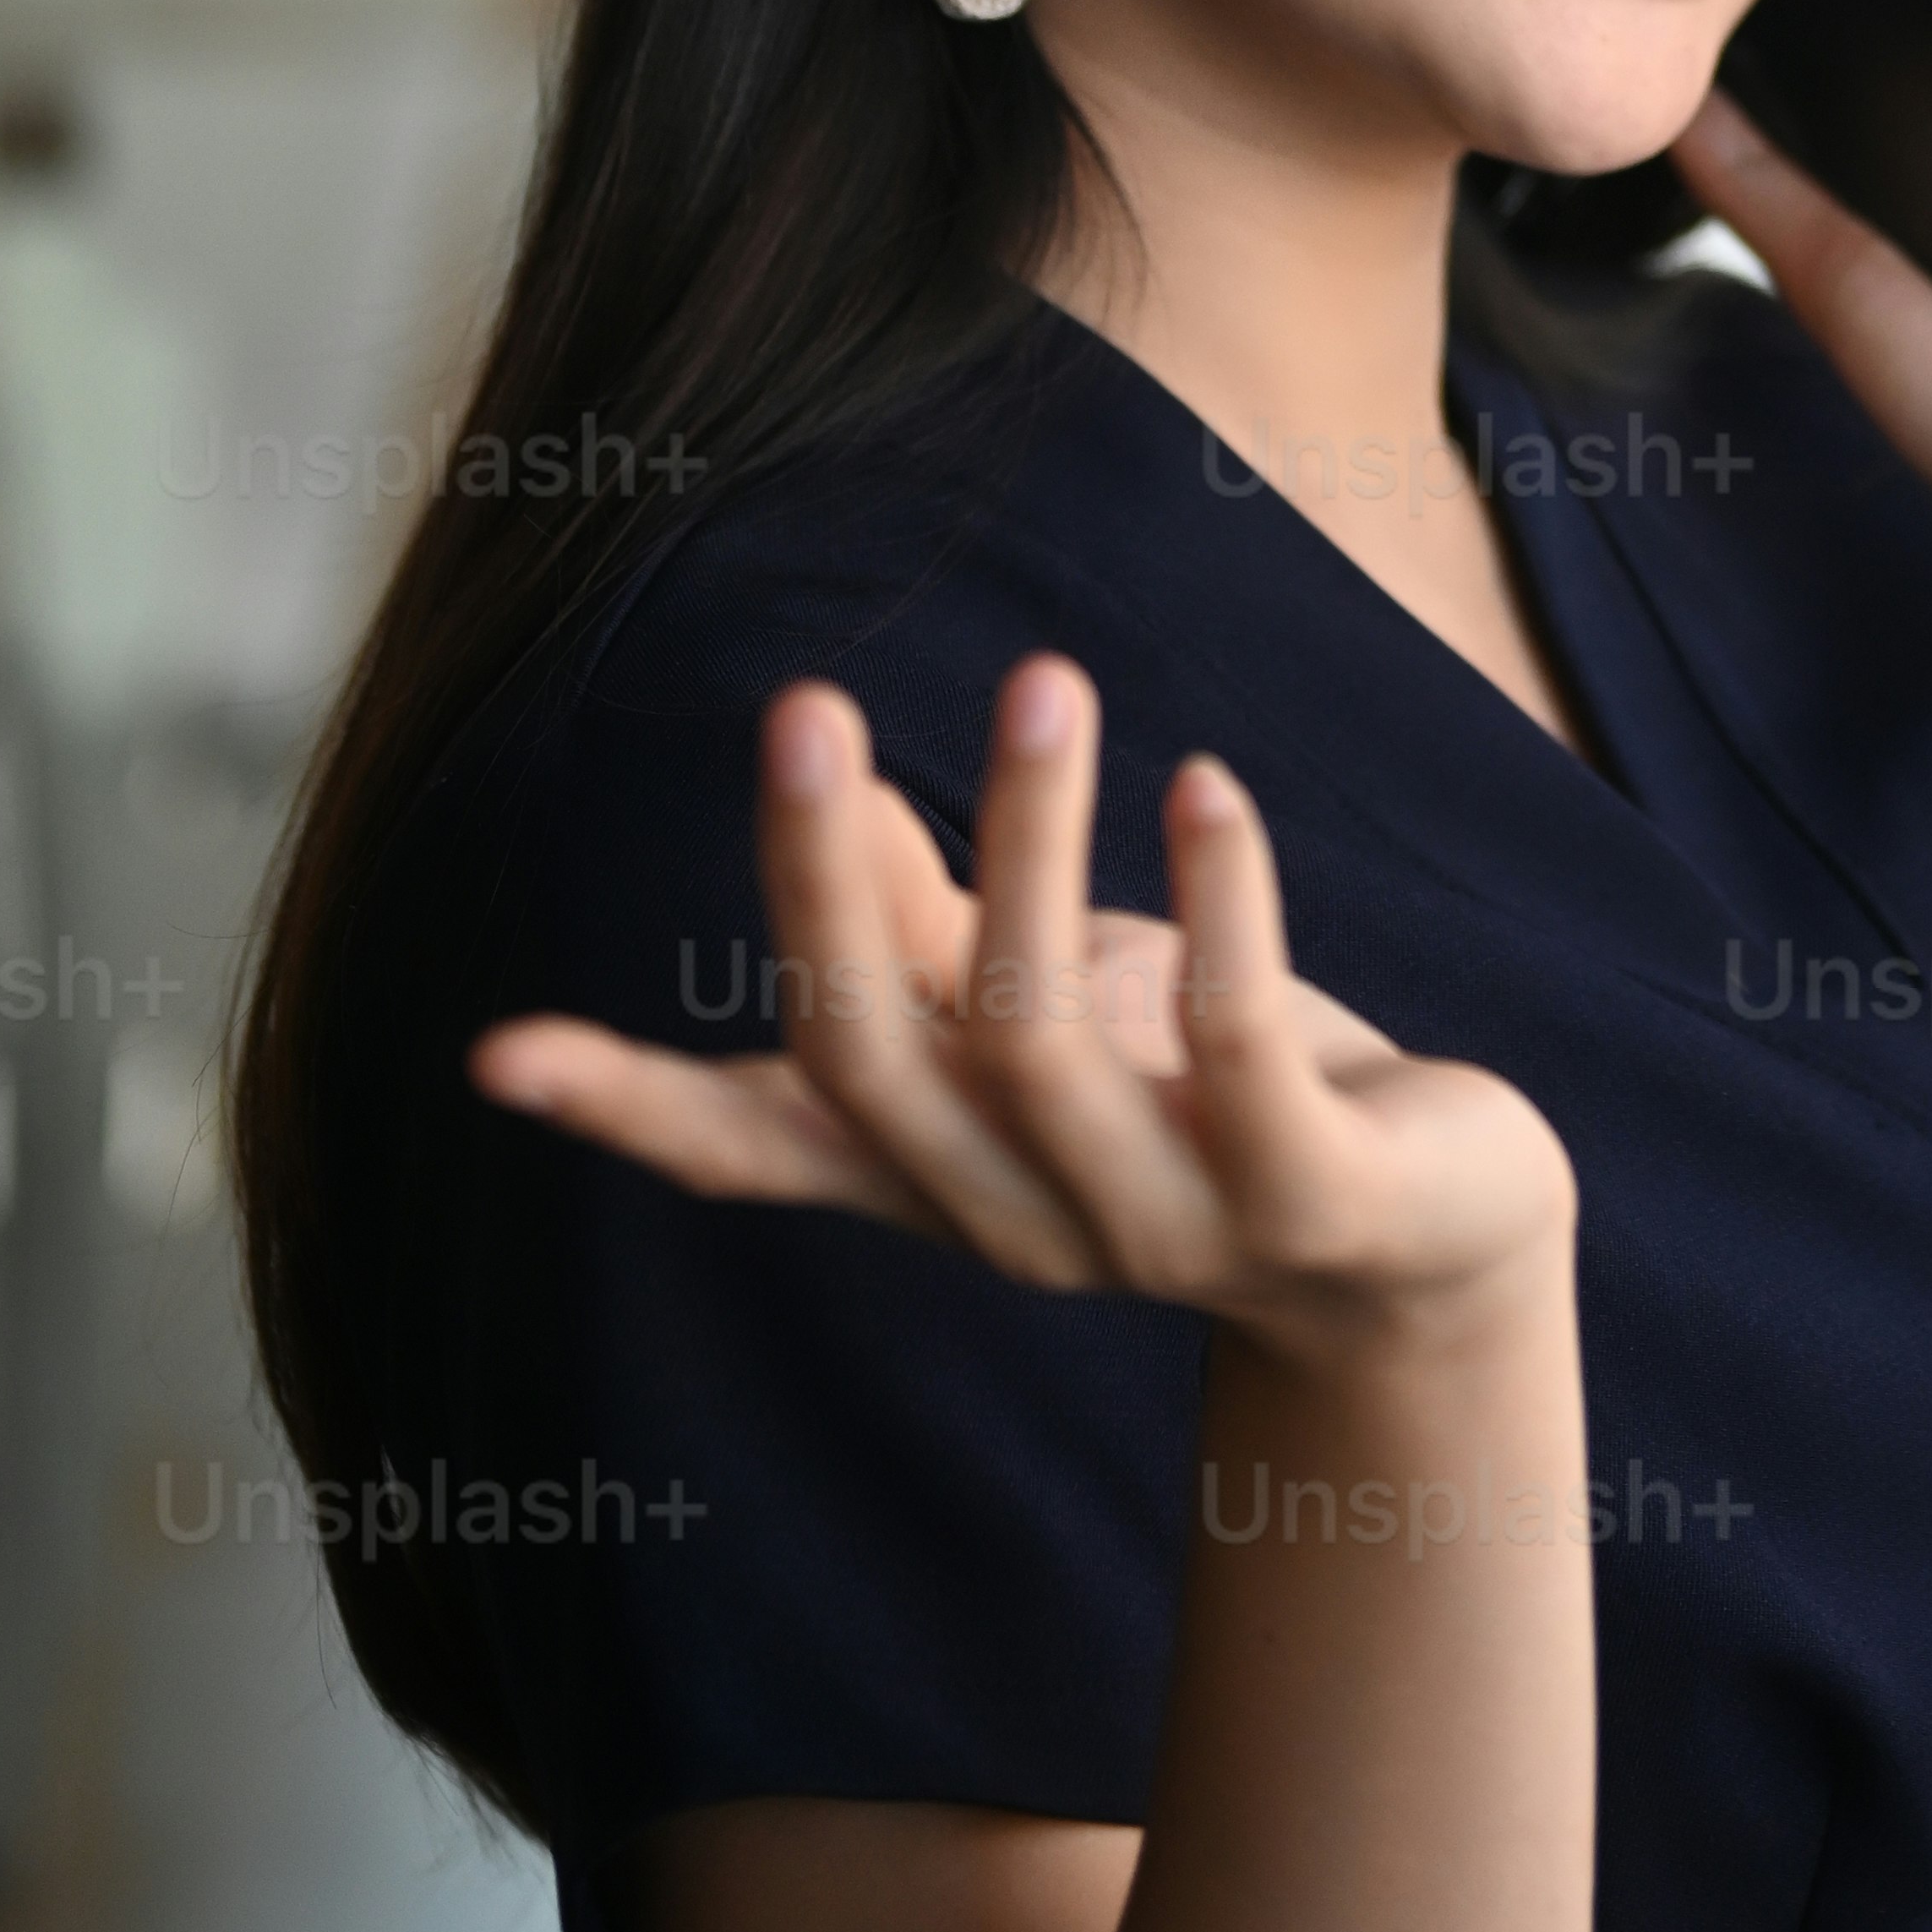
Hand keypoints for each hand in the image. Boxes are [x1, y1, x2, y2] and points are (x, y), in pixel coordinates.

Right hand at [470, 655, 1574, 1362]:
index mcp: (938, 1171)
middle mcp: (1016, 1213)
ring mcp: (1161, 1223)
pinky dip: (1223, 903)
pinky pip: (1242, 1046)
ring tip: (1045, 678)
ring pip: (1042, 1039)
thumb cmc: (1211, 1096)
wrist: (1436, 1253)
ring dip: (1039, 843)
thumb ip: (940, 928)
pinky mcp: (1310, 1197)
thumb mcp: (1061, 1005)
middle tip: (803, 701)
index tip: (495, 1056)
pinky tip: (1205, 784)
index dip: (628, 1112)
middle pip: (872, 1059)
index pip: (754, 1150)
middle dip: (826, 882)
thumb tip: (828, 810)